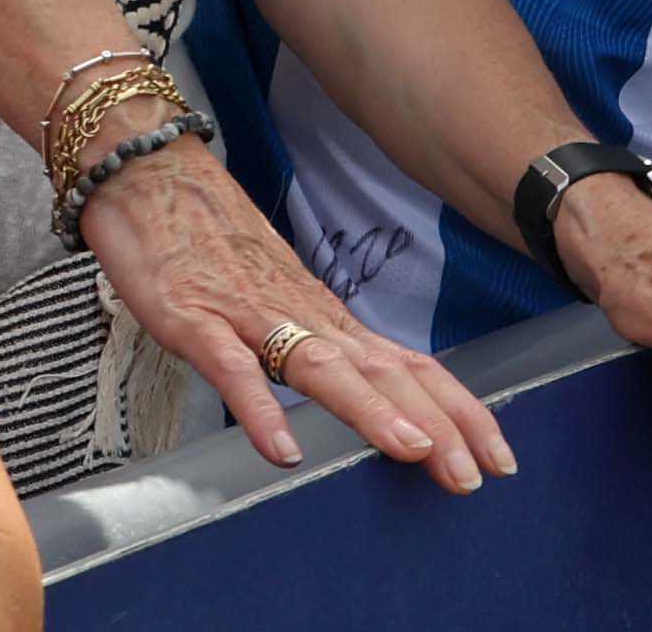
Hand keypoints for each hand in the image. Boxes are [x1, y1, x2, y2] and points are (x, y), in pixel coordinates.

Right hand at [78, 132, 510, 493]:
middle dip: (436, 424)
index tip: (497, 454)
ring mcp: (251, 315)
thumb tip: (356, 397)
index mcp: (326, 318)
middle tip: (478, 475)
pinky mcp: (196, 319)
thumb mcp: (274, 305)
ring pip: (323, 367)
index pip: (408, 366)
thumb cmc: (213, 245)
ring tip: (414, 452)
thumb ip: (310, 350)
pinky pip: (232, 369)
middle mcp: (303, 315)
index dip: (455, 410)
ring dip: (372, 411)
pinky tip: (283, 449)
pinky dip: (260, 408)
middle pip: (383, 372)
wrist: (154, 176)